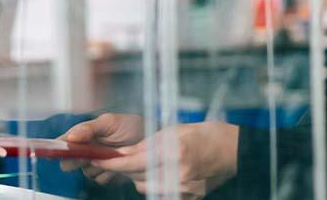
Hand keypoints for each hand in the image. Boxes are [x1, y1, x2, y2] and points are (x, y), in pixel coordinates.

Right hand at [59, 113, 145, 186]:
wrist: (149, 137)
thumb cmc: (130, 125)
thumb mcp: (110, 122)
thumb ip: (89, 128)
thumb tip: (71, 137)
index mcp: (83, 135)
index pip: (63, 143)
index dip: (57, 148)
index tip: (58, 151)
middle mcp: (86, 150)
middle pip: (69, 162)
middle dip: (77, 160)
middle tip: (90, 155)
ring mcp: (96, 163)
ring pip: (86, 172)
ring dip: (98, 166)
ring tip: (112, 154)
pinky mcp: (106, 174)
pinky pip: (99, 180)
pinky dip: (109, 173)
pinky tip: (117, 164)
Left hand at [92, 122, 239, 199]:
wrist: (229, 150)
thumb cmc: (202, 135)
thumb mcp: (172, 132)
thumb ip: (145, 145)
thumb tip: (122, 153)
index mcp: (174, 153)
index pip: (134, 162)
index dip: (113, 163)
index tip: (97, 160)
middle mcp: (178, 174)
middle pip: (137, 176)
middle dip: (127, 167)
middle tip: (124, 158)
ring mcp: (184, 189)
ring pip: (146, 187)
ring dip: (142, 176)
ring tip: (156, 162)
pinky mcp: (189, 198)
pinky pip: (159, 193)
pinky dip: (156, 184)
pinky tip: (167, 172)